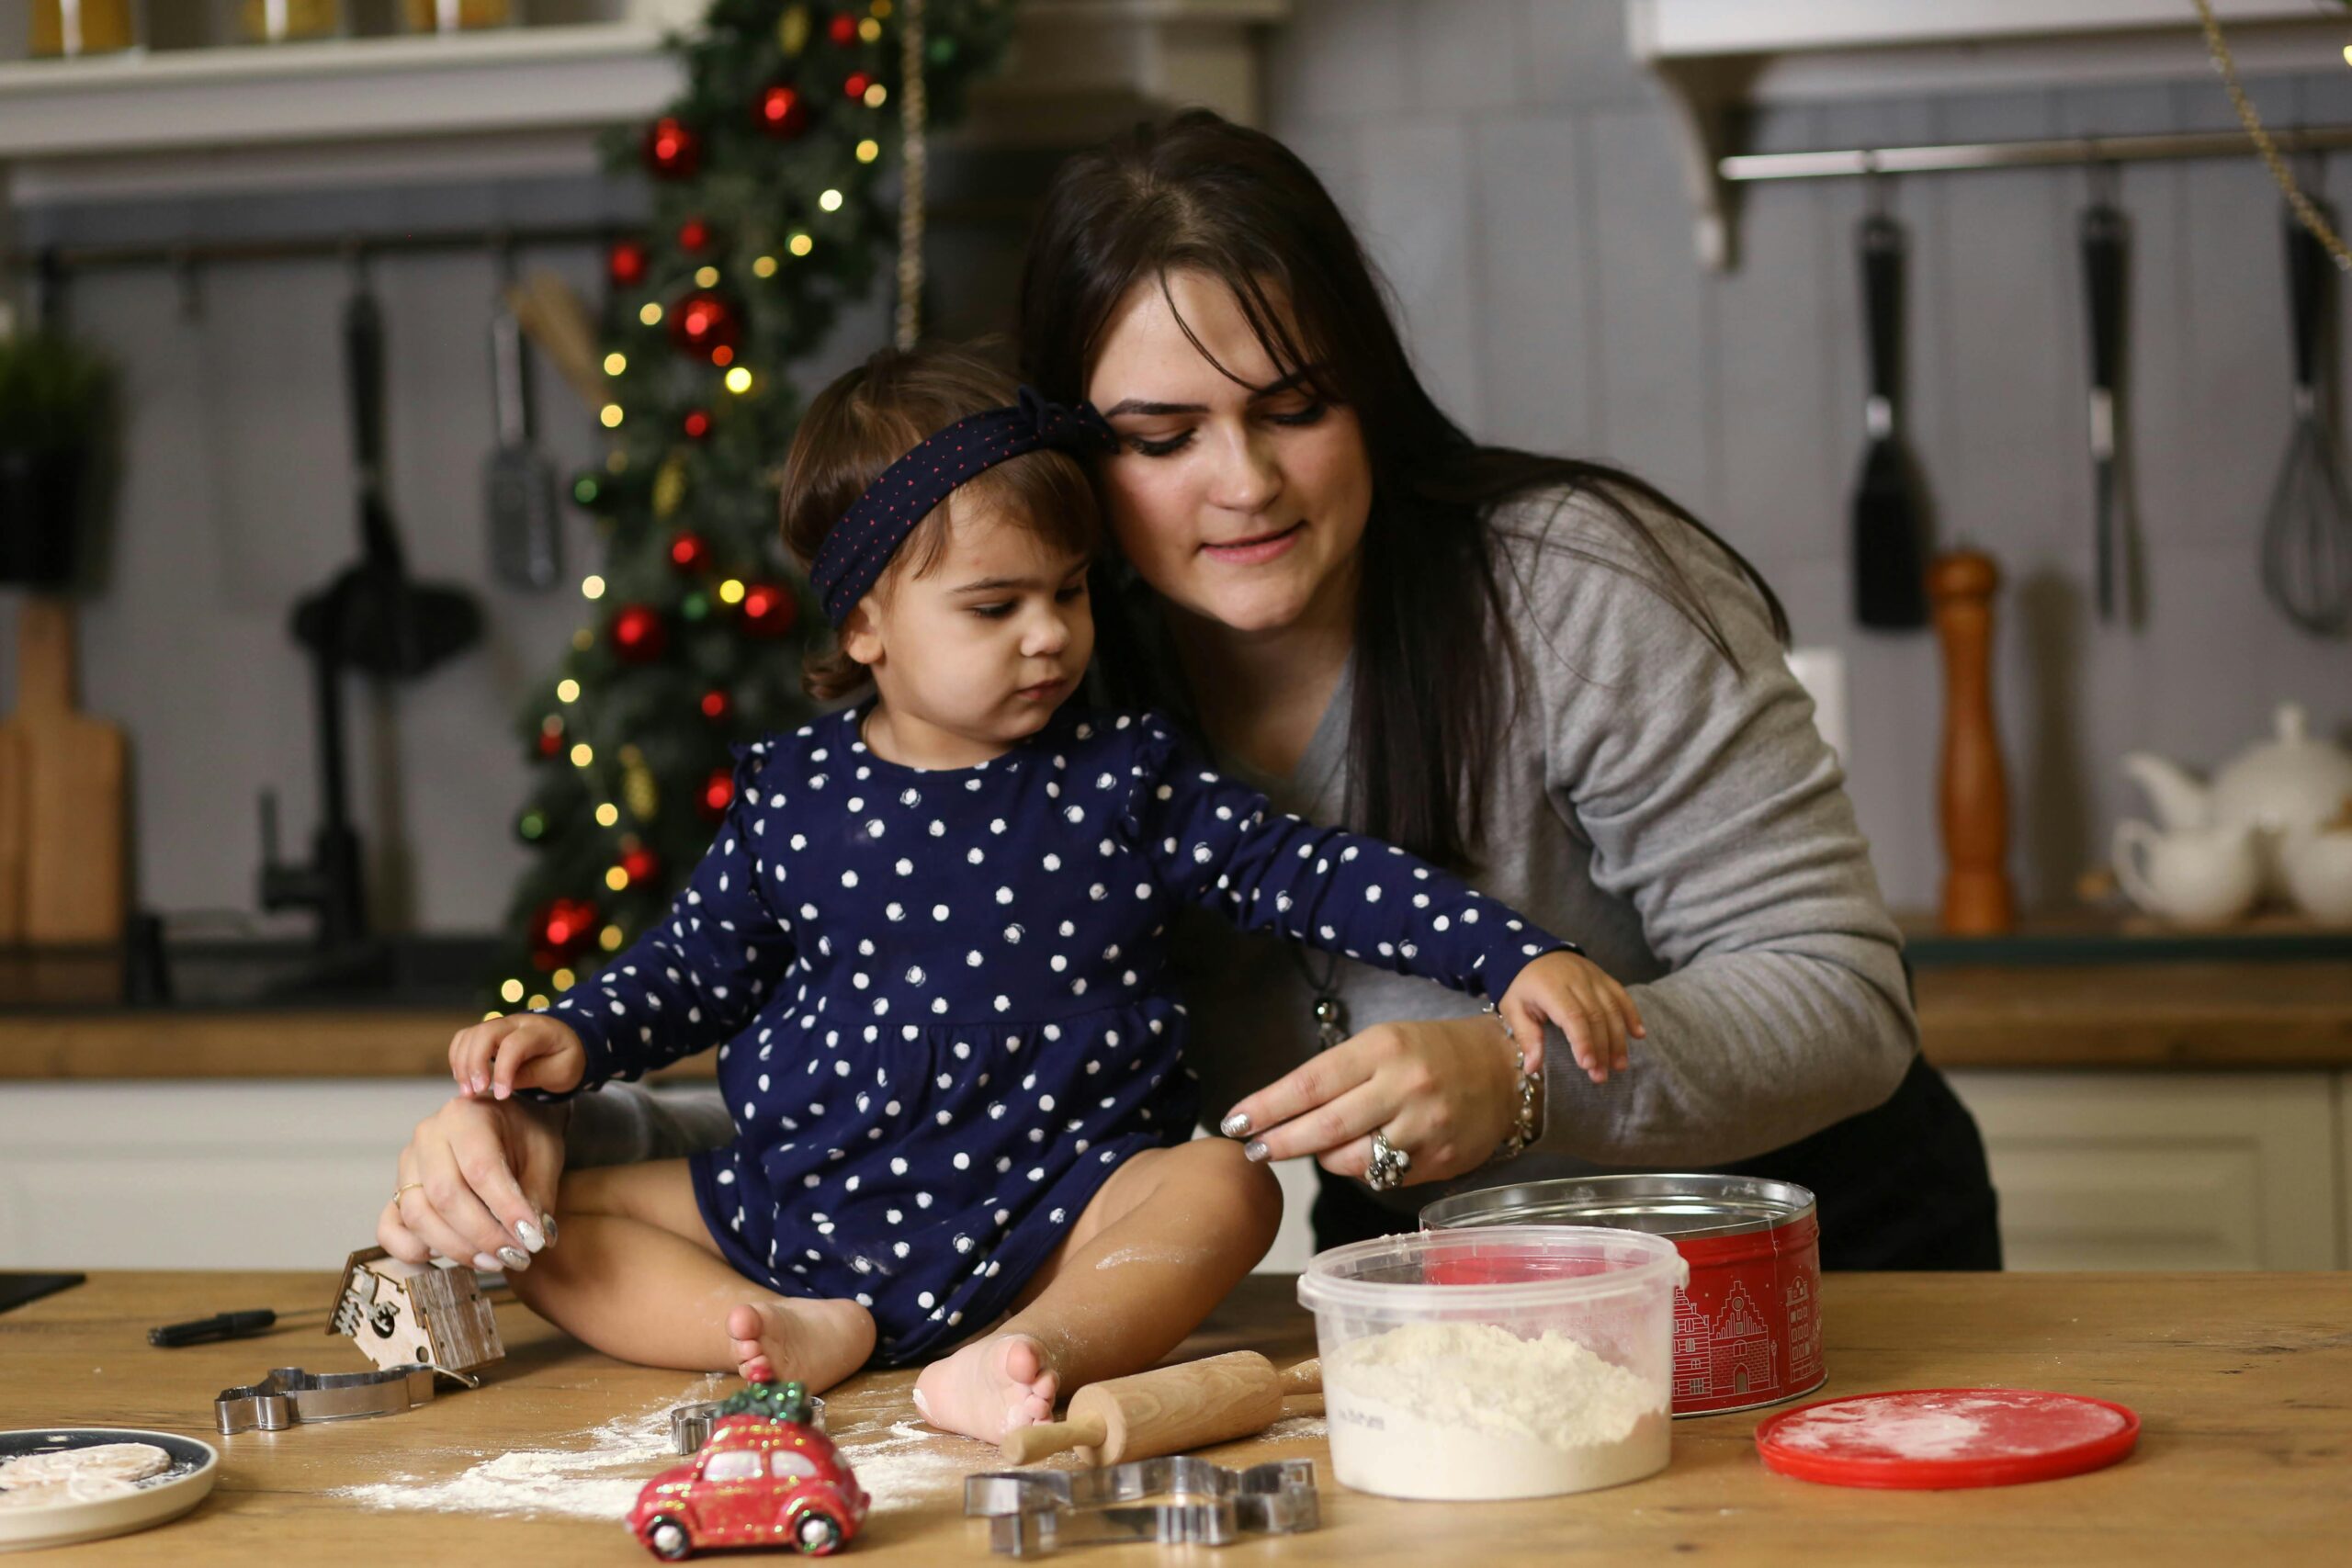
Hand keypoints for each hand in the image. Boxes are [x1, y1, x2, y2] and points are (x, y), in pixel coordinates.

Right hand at [379, 1094, 568, 1270]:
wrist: (508, 1123)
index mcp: (465, 1116)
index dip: (506, 1209)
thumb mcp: (545, 1154)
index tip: (532, 1239)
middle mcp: (428, 1136)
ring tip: (495, 1260)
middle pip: (445, 1196)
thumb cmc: (525, 1135)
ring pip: (418, 1215)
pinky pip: (389, 1228)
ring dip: (457, 1247)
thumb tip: (531, 1240)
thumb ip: (537, 1197)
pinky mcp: (396, 1192)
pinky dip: (412, 1250)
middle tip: (516, 1255)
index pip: (480, 1169)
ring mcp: (406, 1165)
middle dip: (484, 1235)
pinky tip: (447, 1256)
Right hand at [449, 1013, 586, 1099]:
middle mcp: (516, 1022)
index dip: (503, 1071)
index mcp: (540, 1030)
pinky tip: (464, 1079)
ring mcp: (500, 1025)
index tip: (501, 1095)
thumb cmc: (567, 1058)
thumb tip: (500, 1084)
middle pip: (484, 1033)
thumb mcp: (562, 1071)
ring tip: (468, 1092)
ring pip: (470, 1035)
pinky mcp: (488, 1033)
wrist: (570, 1040)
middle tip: (474, 1093)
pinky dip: (458, 1058)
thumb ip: (533, 1075)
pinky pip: (464, 1038)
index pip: (514, 1045)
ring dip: (462, 1064)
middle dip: (474, 1065)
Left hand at [1218, 1014, 1530, 1187]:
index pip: (1310, 1083)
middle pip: (1324, 1127)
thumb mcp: (1385, 1043)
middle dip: (1279, 1142)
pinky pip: (1383, 1176)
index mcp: (1383, 1049)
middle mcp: (1404, 1087)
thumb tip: (1283, 1112)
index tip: (1235, 1121)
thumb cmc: (1434, 1052)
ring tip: (1314, 1147)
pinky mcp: (1441, 1160)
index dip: (1267, 1106)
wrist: (1508, 1070)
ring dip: (1322, 1158)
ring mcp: (1425, 1128)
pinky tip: (1360, 1154)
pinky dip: (1362, 1169)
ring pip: (1351, 1160)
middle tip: (1252, 1149)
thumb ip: (1340, 1075)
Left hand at [1500, 950, 1643, 1083]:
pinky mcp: (1603, 976)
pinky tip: (1639, 1035)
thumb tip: (1533, 1068)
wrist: (1528, 951)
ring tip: (1619, 1065)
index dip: (1583, 1041)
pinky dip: (1632, 1015)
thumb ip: (1527, 1037)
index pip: (1573, 1016)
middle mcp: (1576, 980)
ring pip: (1612, 1008)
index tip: (1587, 1065)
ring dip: (1618, 1039)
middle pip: (1596, 1016)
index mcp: (1550, 988)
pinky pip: (1621, 995)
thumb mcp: (1513, 1009)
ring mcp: (1593, 976)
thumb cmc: (1520, 986)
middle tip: (1601, 1076)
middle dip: (1601, 1049)